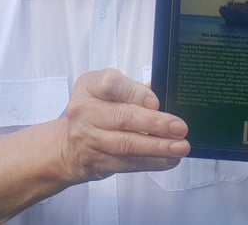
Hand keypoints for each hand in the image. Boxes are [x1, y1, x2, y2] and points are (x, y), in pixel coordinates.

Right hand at [60, 69, 189, 182]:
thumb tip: (167, 93)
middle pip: (123, 117)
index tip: (156, 102)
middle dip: (155, 123)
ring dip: (157, 147)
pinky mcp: (96, 162)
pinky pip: (128, 163)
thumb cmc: (96, 111)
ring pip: (127, 144)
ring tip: (180, 146)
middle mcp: (85, 111)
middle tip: (179, 127)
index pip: (112, 84)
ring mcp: (88, 139)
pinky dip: (152, 162)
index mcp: (90, 86)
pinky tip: (169, 159)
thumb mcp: (108, 91)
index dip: (136, 93)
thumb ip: (134, 90)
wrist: (67, 146)